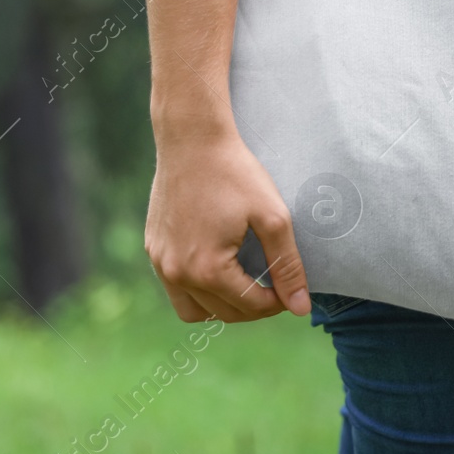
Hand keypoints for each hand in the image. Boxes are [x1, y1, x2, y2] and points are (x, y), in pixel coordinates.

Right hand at [145, 128, 309, 320]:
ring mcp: (160, 263)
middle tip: (276, 286)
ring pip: (195, 311)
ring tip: (247, 285)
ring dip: (224, 306)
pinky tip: (220, 270)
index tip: (292, 289)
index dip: (278, 302)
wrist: (192, 140)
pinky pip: (176, 289)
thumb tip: (300, 308)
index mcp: (207, 269)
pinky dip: (199, 291)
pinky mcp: (153, 250)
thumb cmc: (235, 173)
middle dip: (255, 307)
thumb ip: (288, 265)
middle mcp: (177, 273)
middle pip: (224, 313)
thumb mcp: (272, 217)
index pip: (251, 306)